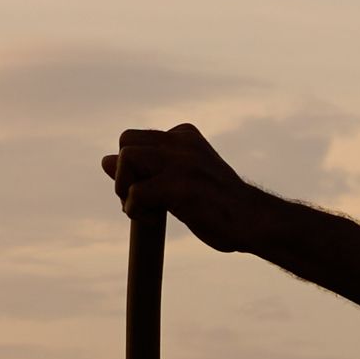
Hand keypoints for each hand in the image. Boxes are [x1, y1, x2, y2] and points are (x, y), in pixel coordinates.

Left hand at [104, 122, 262, 252]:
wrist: (255, 222)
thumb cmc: (219, 206)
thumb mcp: (180, 179)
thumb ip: (147, 168)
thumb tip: (104, 160)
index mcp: (185, 136)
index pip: (136, 138)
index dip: (131, 167)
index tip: (147, 190)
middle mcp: (182, 142)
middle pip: (126, 142)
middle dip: (122, 173)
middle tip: (137, 199)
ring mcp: (182, 162)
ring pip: (126, 159)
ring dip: (124, 189)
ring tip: (144, 209)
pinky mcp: (180, 186)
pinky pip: (135, 192)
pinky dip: (134, 210)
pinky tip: (152, 220)